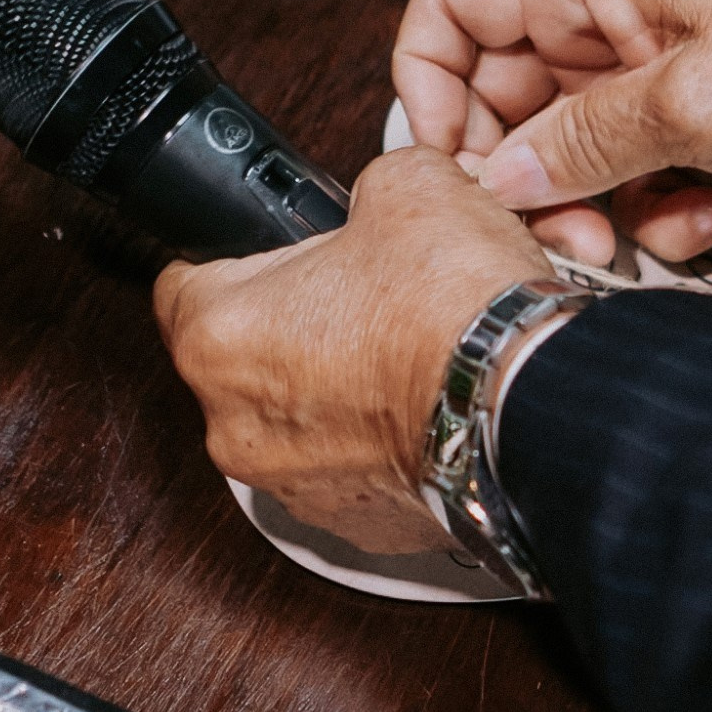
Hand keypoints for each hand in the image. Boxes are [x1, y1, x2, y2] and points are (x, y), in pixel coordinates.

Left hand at [153, 149, 550, 555]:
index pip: (181, 280)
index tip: (263, 247)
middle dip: (293, 320)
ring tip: (402, 350)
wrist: (530, 407)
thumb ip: (370, 186)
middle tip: (357, 290)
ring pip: (295, 420)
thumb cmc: (457, 311)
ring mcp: (295, 485)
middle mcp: (237, 426)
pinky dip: (379, 441)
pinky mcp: (358, 525)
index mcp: (219, 337)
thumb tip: (386, 196)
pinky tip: (427, 401)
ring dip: (335, 387)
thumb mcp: (410, 186)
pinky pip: (350, 469)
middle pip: (240, 355)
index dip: (228, 250)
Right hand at [395, 0, 711, 265]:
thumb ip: (582, 140)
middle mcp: (598, 10)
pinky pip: (623, 170)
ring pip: (558, 148)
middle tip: (553, 233)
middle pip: (497, 96)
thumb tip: (498, 179)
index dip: (428, 83)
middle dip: (517, 176)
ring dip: (588, 205)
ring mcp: (637, 63)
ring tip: (633, 239)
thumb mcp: (693, 100)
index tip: (449, 161)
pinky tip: (706, 215)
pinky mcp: (678, 110)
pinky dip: (652, 206)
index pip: (451, 4)